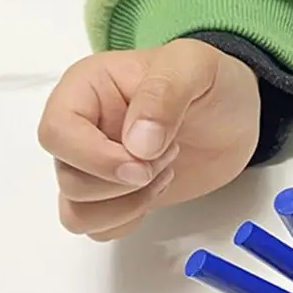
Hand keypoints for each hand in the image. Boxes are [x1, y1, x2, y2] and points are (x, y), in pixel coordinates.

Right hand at [39, 39, 259, 239]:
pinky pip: (97, 227)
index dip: (94, 157)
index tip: (142, 163)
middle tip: (169, 157)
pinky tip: (160, 190)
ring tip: (165, 173)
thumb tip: (136, 144)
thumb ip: (163, 94)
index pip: (56, 132)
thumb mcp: (194, 66)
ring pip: (77, 211)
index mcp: (86, 90)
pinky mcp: (116, 196)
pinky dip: (127, 221)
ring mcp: (96, 166)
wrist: (236, 114)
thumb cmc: (211, 81)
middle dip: (123, 183)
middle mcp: (81, 130)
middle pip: (68, 178)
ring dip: (125, 206)